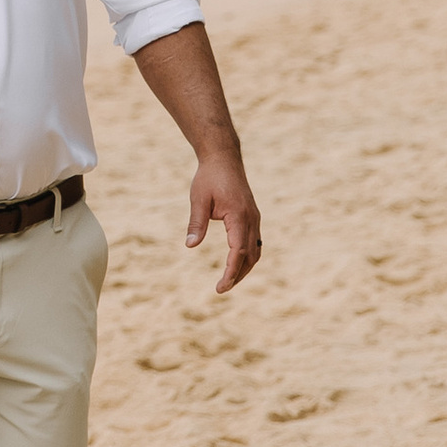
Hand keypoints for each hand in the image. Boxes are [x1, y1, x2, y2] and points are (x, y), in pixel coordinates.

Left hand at [185, 154, 261, 295]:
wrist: (224, 158)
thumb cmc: (209, 177)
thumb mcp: (198, 199)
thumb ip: (196, 222)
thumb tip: (190, 245)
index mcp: (239, 216)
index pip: (238, 252)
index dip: (231, 272)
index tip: (221, 287)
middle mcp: (251, 219)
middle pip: (250, 256)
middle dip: (238, 275)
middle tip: (221, 289)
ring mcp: (254, 218)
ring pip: (255, 251)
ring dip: (244, 268)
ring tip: (228, 281)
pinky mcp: (252, 216)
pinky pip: (255, 242)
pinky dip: (247, 256)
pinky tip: (236, 263)